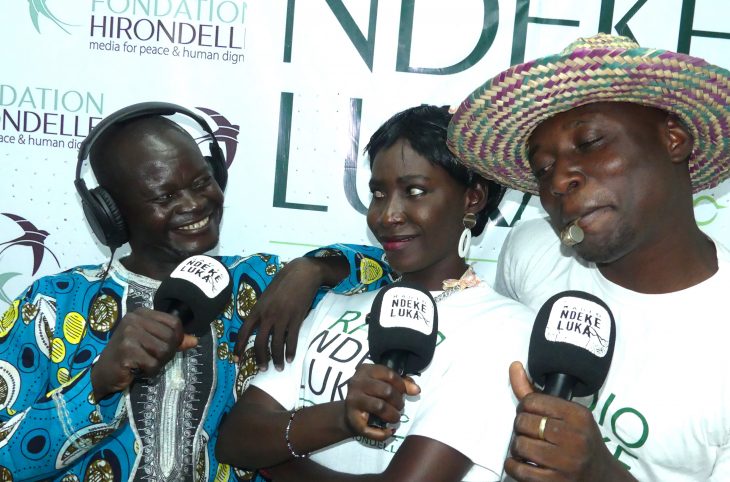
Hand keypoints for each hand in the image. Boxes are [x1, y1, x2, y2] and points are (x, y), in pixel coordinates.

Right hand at [91, 307, 197, 399]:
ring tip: (144, 363)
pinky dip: (150, 371)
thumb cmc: (128, 356)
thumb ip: (173, 340)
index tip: (166, 347)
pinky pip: (153, 364)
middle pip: (171, 337)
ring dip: (158, 363)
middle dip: (167, 353)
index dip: (177, 338)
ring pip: (164, 351)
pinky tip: (137, 369)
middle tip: (152, 359)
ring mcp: (129, 334)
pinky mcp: (126, 350)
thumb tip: (195, 341)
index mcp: (141, 313)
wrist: (102, 373)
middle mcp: (134, 319)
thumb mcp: (151, 343)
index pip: (175, 323)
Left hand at [235, 256, 347, 370]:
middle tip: (263, 369)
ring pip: (276, 345)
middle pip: (260, 343)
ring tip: (280, 367)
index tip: (236, 360)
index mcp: (257, 309)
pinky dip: (291, 351)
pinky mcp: (296, 319)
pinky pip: (291, 340)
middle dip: (261, 359)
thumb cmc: (284, 283)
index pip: (244, 331)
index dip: (239, 347)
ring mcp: (282, 318)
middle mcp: (267, 316)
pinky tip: (291, 358)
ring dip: (277, 359)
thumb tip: (260, 325)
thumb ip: (262, 311)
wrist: (302, 274)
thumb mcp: (267, 295)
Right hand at [344, 363, 420, 441]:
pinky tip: (389, 431)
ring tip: (395, 417)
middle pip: (386, 391)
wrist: (349, 413)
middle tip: (399, 407)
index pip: (389, 374)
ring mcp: (353, 400)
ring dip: (393, 415)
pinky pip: (371, 428)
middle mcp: (357, 383)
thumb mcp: (384, 384)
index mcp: (365, 370)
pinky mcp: (352, 418)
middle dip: (398, 401)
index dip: (401, 385)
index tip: (403, 393)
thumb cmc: (371, 395)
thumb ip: (401, 384)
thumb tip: (417, 390)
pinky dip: (383, 433)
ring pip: (380, 406)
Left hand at [504, 362, 633, 481]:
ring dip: (517, 447)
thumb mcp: (567, 415)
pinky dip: (513, 465)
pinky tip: (521, 463)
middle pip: (523, 422)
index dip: (524, 407)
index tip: (529, 414)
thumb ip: (536, 393)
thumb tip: (514, 366)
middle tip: (529, 433)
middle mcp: (575, 438)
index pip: (532, 401)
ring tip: (527, 448)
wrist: (602, 477)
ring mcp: (566, 463)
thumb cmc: (579, 441)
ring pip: (520, 445)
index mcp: (578, 416)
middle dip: (520, 427)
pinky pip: (519, 469)